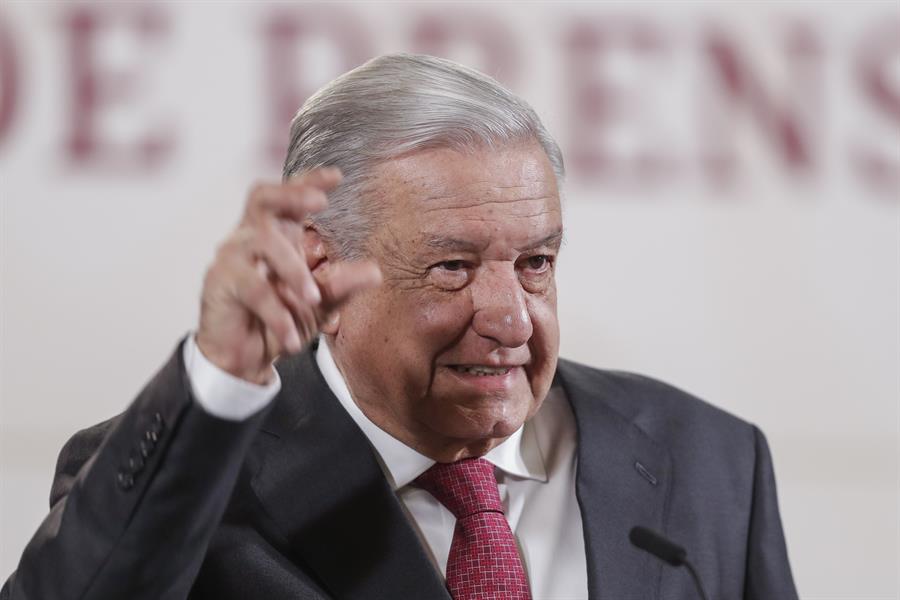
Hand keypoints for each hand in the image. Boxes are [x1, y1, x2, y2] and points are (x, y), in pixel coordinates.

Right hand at [195, 168, 381, 383]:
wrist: (244, 358)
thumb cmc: (279, 322)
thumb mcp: (319, 304)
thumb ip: (342, 285)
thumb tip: (375, 272)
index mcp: (277, 235)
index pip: (289, 196)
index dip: (308, 181)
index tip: (337, 175)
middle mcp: (251, 238)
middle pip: (262, 197)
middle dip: (291, 194)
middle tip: (320, 202)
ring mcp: (232, 257)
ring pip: (263, 243)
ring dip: (293, 271)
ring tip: (313, 299)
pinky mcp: (220, 282)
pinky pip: (254, 289)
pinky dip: (277, 315)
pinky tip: (293, 339)